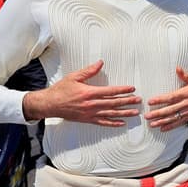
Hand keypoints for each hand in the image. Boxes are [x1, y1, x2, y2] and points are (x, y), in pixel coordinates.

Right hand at [23, 60, 139, 125]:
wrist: (49, 104)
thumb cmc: (61, 90)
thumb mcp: (74, 77)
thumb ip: (89, 71)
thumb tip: (100, 63)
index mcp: (89, 93)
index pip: (110, 91)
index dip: (122, 90)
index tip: (132, 89)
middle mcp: (91, 104)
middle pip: (113, 103)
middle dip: (127, 102)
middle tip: (139, 100)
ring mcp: (90, 113)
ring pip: (110, 114)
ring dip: (124, 113)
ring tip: (135, 112)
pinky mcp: (87, 119)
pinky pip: (102, 122)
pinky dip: (113, 123)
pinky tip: (122, 123)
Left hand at [145, 67, 187, 131]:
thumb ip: (185, 75)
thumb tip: (177, 68)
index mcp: (186, 93)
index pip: (171, 97)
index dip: (160, 100)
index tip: (150, 101)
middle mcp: (186, 104)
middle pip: (170, 110)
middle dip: (157, 114)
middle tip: (147, 116)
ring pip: (173, 118)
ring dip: (162, 122)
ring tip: (152, 124)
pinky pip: (179, 123)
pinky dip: (171, 126)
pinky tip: (163, 128)